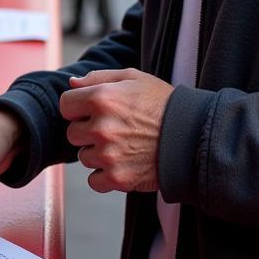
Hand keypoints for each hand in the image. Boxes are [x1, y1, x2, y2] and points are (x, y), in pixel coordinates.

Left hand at [61, 69, 174, 192]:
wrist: (193, 136)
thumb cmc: (162, 104)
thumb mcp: (133, 78)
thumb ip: (98, 78)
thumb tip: (71, 83)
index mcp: (101, 98)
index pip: (65, 106)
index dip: (78, 108)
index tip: (92, 111)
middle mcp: (101, 127)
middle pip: (72, 134)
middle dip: (88, 131)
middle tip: (114, 129)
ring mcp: (108, 155)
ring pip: (84, 157)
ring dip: (98, 153)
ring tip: (124, 145)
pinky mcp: (118, 178)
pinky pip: (94, 180)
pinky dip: (105, 175)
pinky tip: (124, 163)